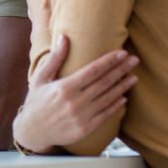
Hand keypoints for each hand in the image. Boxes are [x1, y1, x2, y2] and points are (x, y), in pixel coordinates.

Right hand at [13, 34, 138, 152]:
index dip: (109, 61)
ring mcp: (82, 116)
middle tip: (134, 60)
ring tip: (134, 77)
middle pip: (104, 82)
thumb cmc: (36, 101)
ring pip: (108, 98)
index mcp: (65, 87)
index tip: (122, 53)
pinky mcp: (86, 128)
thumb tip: (63, 37)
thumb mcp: (40, 78)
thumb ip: (55, 58)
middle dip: (121, 70)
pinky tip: (124, 98)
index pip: (93, 70)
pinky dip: (116, 106)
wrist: (33, 131)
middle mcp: (75, 101)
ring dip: (123, 87)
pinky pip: (106, 115)